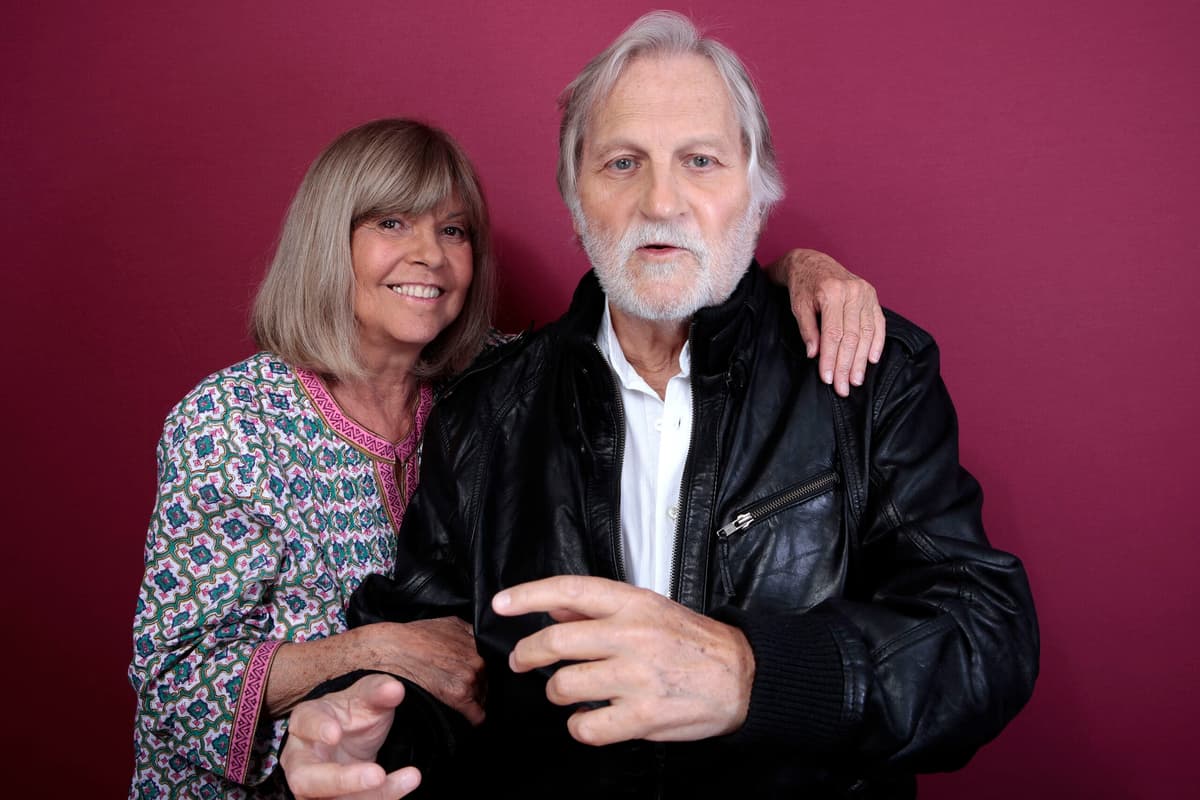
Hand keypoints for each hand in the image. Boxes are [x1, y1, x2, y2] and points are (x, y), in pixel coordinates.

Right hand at [281, 674, 419, 799]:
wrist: (354, 737)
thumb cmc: (352, 714)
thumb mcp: (367, 697)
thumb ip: (378, 691)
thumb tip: (395, 689)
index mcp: (305, 721)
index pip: (304, 723)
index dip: (316, 729)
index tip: (335, 733)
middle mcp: (300, 759)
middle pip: (305, 778)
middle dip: (341, 780)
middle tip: (377, 774)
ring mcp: (311, 787)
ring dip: (366, 796)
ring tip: (409, 778)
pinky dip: (381, 798)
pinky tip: (407, 781)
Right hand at [350, 618, 484, 724]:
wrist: (393, 650)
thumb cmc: (417, 636)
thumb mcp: (450, 623)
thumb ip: (470, 633)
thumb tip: (480, 641)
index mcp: (479, 642)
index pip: (495, 663)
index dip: (489, 670)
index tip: (485, 676)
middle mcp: (478, 659)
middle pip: (490, 681)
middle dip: (482, 684)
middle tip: (467, 687)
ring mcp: (470, 677)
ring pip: (483, 697)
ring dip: (476, 699)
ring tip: (462, 699)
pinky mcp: (459, 696)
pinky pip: (477, 714)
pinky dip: (474, 717)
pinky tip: (470, 718)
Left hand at [492, 575, 753, 745]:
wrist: (741, 676)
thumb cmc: (692, 641)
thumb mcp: (649, 608)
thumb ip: (600, 608)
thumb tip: (553, 607)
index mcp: (632, 603)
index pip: (569, 591)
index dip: (528, 595)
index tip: (501, 604)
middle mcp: (631, 636)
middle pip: (554, 643)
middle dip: (528, 654)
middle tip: (523, 660)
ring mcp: (636, 677)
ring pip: (563, 687)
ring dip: (557, 692)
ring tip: (569, 692)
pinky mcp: (643, 716)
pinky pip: (586, 727)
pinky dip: (580, 727)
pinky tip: (590, 719)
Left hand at [767, 248, 885, 396]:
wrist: (812, 262)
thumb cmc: (803, 286)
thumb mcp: (798, 306)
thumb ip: (807, 330)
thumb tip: (814, 355)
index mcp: (831, 293)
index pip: (833, 334)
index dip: (831, 359)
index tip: (828, 379)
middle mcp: (853, 291)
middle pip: (852, 337)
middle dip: (847, 365)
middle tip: (843, 388)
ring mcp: (866, 293)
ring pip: (867, 333)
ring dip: (862, 360)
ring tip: (856, 380)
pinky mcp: (872, 295)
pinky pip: (878, 323)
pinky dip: (877, 343)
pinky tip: (872, 360)